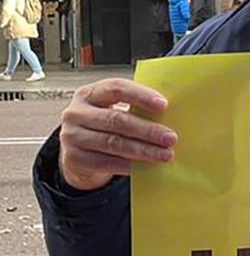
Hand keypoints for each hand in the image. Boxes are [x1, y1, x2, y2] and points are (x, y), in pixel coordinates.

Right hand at [59, 78, 175, 191]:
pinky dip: (130, 165)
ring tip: (165, 154)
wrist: (78, 152)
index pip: (116, 88)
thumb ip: (135, 109)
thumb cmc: (104, 127)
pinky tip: (147, 167)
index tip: (163, 105)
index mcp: (89, 94)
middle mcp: (76, 113)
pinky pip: (108, 163)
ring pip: (113, 143)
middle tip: (170, 138)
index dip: (140, 96)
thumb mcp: (113, 110)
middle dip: (147, 130)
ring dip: (143, 150)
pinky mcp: (76, 159)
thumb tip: (171, 116)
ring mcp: (73, 136)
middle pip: (116, 120)